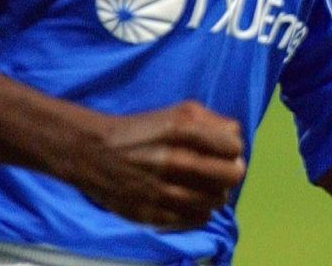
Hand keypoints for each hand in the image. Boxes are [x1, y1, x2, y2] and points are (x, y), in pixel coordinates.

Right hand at [66, 100, 245, 228]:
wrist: (95, 153)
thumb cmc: (143, 129)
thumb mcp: (177, 111)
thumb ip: (211, 120)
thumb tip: (236, 135)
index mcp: (181, 129)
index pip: (233, 147)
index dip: (233, 150)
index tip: (226, 151)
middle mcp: (174, 160)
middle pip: (230, 176)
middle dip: (231, 173)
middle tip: (221, 172)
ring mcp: (163, 190)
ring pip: (216, 201)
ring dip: (215, 194)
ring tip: (204, 186)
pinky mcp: (154, 215)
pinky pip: (197, 220)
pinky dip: (199, 211)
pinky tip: (190, 200)